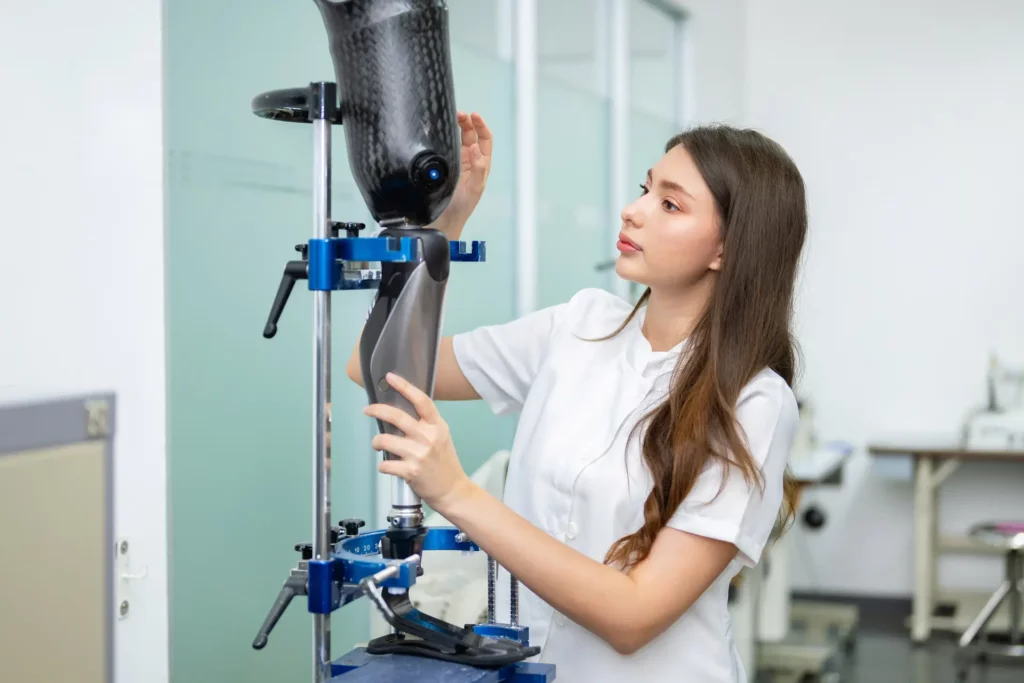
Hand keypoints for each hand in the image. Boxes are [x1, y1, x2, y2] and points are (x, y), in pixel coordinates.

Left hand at [364, 372, 473, 511]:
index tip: (391, 378)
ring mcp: (419, 454)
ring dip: (376, 442)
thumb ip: (425, 424)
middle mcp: (429, 437)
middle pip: (397, 416)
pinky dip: (383, 465)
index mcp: (437, 426)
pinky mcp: (411, 471)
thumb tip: (399, 413)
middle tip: (368, 410)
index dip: (404, 386)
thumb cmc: (445, 464)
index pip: (421, 401)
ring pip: (384, 440)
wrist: (453, 490)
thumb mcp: (442, 437)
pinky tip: (389, 466)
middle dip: (377, 410)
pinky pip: (385, 464)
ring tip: (379, 445)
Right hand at [433, 111, 492, 238]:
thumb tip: (474, 147)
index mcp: (481, 166)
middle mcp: (470, 162)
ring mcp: (457, 163)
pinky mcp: (444, 166)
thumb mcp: (474, 189)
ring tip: (452, 116)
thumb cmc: (460, 208)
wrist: (442, 221)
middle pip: (471, 136)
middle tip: (459, 114)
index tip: (473, 116)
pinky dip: (446, 137)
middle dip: (467, 123)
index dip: (481, 126)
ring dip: (457, 127)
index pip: (484, 140)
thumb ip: (478, 169)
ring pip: (459, 139)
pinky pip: (447, 148)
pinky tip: (441, 132)